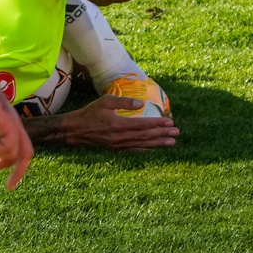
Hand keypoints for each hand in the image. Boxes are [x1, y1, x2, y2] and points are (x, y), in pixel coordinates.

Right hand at [0, 69, 32, 187]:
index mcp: (7, 125)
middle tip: (9, 188)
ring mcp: (12, 123)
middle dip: (18, 174)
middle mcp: (14, 125)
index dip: (11, 164)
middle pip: (26, 154)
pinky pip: (7, 147)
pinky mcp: (8, 122)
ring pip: (13, 153)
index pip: (19, 149)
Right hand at [43, 93, 179, 150]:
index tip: (170, 122)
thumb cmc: (90, 112)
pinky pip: (134, 150)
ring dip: (158, 143)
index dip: (158, 123)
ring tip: (172, 142)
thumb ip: (124, 102)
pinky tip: (155, 148)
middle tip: (177, 132)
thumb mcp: (106, 102)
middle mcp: (120, 137)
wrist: (76, 130)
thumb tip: (141, 103)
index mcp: (118, 124)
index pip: (143, 124)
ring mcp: (119, 145)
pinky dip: (146, 149)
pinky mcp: (116, 149)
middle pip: (146, 136)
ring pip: (143, 145)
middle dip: (162, 133)